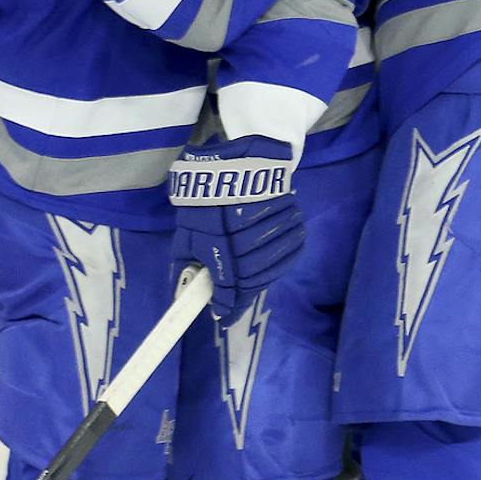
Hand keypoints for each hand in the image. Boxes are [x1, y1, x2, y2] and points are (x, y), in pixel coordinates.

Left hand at [168, 134, 303, 318]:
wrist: (237, 162)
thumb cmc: (207, 198)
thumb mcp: (189, 231)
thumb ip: (190, 262)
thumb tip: (190, 291)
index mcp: (219, 239)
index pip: (231, 284)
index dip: (230, 306)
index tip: (224, 318)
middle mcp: (247, 233)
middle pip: (253, 277)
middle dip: (243, 290)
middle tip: (235, 295)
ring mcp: (271, 224)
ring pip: (274, 264)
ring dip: (263, 274)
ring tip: (252, 274)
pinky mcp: (290, 214)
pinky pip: (292, 247)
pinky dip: (282, 258)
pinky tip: (271, 256)